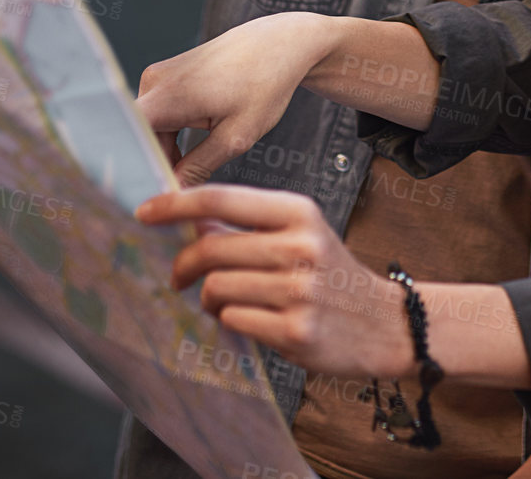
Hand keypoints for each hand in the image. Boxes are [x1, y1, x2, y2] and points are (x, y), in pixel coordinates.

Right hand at [136, 11, 338, 184]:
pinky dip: (172, 137)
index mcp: (167, 96)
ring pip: (150, 129)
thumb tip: (174, 193)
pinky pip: (159, 115)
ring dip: (167, 153)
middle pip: (139, 138)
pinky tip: (193, 155)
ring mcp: (158, 76)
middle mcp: (153, 82)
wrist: (279, 45)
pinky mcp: (168, 76)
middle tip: (178, 198)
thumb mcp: (236, 136)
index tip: (149, 200)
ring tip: (193, 175)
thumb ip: (199, 167)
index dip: (134, 172)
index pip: (128, 142)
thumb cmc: (264, 85)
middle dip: (156, 167)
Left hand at [136, 184, 413, 379]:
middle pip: (211, 248)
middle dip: (183, 264)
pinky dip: (230, 320)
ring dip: (208, 298)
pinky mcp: (296, 331)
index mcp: (298, 212)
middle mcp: (301, 246)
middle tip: (177, 275)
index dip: (176, 205)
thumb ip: (249, 225)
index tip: (145, 212)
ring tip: (225, 302)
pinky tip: (250, 319)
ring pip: (216, 287)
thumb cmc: (331, 274)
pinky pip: (233, 320)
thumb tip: (190, 220)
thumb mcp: (300, 233)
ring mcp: (300, 290)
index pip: (222, 199)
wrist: (385, 323)